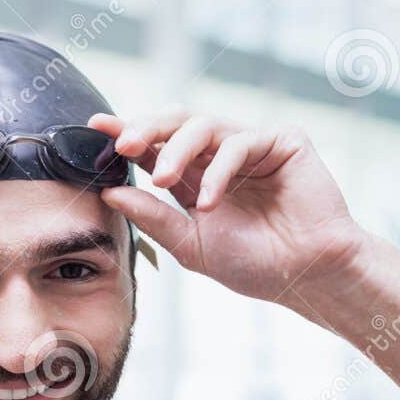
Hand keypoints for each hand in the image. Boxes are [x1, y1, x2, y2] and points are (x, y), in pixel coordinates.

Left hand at [89, 111, 368, 303]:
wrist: (304, 275)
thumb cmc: (254, 264)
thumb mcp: (191, 243)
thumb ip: (153, 218)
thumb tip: (110, 194)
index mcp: (194, 177)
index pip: (154, 148)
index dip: (126, 134)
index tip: (95, 129)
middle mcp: (220, 155)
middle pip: (175, 123)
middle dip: (146, 128)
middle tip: (123, 144)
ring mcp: (252, 144)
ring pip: (204, 125)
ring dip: (177, 149)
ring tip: (162, 180)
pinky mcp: (283, 141)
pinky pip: (241, 142)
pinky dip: (219, 170)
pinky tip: (210, 202)